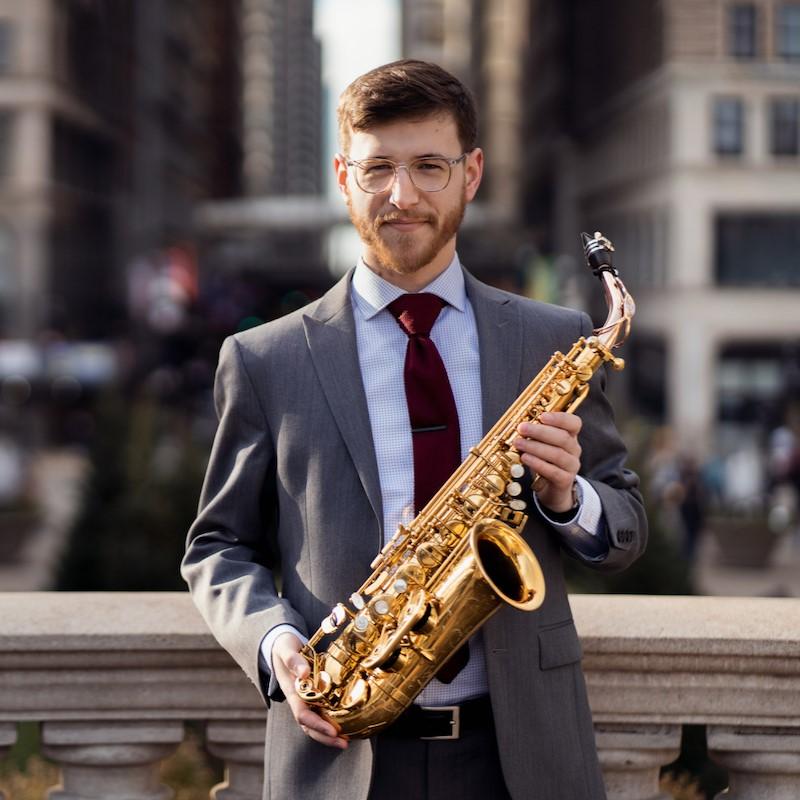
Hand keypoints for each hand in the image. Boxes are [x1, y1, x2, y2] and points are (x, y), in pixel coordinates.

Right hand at [272, 632, 347, 748]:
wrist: (282, 645)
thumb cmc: (284, 647)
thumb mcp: (286, 649)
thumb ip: (293, 659)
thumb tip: (304, 673)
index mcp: (292, 692)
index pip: (303, 715)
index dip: (317, 725)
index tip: (333, 731)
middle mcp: (298, 700)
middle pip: (310, 726)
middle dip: (325, 737)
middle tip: (344, 743)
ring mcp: (305, 699)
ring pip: (315, 723)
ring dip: (328, 735)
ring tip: (346, 742)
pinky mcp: (314, 695)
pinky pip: (321, 713)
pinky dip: (331, 722)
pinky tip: (345, 725)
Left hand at [513, 411, 581, 512]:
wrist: (551, 489)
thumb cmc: (544, 461)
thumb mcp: (540, 445)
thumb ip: (535, 435)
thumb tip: (519, 424)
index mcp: (570, 436)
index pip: (574, 423)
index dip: (559, 418)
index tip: (542, 416)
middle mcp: (574, 449)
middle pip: (563, 438)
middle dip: (540, 432)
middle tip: (522, 428)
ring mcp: (572, 466)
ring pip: (557, 454)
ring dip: (535, 447)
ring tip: (518, 443)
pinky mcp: (565, 480)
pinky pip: (553, 471)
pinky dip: (537, 463)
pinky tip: (525, 458)